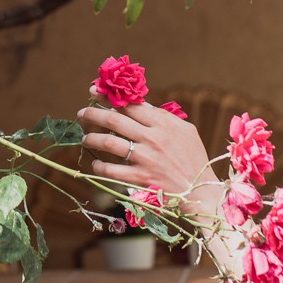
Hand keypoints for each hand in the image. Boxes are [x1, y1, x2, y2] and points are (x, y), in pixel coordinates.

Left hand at [77, 101, 220, 217]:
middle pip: (114, 120)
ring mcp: (145, 158)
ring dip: (91, 139)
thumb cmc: (194, 159)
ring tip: (84, 139)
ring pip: (109, 142)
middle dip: (93, 114)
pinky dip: (99, 166)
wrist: (201, 190)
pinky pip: (111, 170)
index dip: (108, 97)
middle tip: (81, 114)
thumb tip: (140, 107)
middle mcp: (153, 138)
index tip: (94, 92)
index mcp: (164, 123)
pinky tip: (96, 164)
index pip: (130, 105)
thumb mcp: (186, 131)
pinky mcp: (140, 178)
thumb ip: (163, 118)